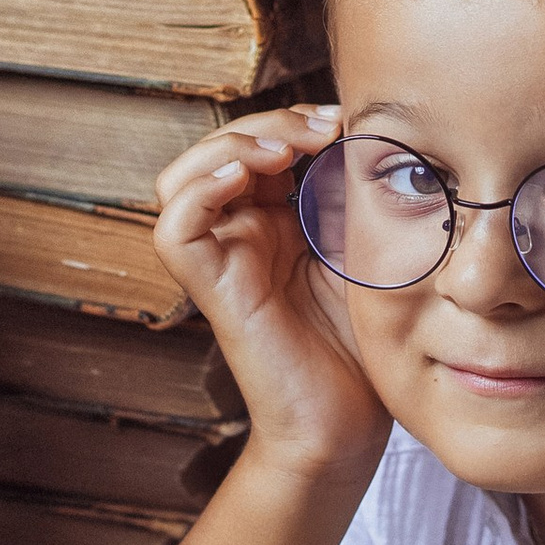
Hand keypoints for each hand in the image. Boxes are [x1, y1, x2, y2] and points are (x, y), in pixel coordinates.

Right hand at [153, 106, 389, 480]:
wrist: (350, 427)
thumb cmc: (364, 344)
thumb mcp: (367, 246)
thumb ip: (354, 192)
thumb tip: (370, 124)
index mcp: (275, 219)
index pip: (258, 141)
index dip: (293, 117)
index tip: (347, 119)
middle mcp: (240, 234)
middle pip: (219, 148)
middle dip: (268, 122)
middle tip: (324, 128)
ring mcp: (222, 261)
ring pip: (180, 178)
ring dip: (229, 147)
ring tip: (282, 151)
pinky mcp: (212, 291)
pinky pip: (174, 230)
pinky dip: (197, 192)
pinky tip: (245, 178)